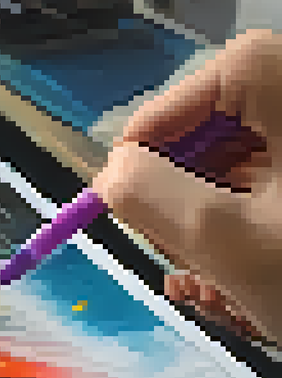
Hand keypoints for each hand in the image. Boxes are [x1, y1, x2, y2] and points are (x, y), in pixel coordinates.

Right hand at [92, 28, 281, 344]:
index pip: (210, 83)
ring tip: (205, 291)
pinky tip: (235, 294)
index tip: (121, 189)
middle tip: (167, 249)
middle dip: (184, 196)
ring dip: (211, 232)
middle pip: (226, 131)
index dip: (155, 132)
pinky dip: (247, 242)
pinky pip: (274, 203)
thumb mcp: (224, 241)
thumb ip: (148, 195)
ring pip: (248, 173)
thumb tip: (111, 173)